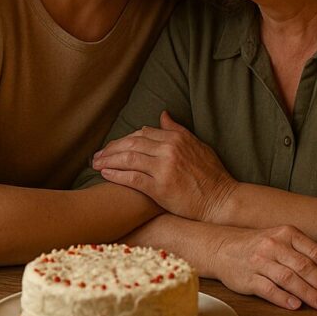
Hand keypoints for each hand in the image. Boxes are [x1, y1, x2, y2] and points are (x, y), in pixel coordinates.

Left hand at [92, 112, 236, 222]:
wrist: (220, 200)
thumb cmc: (212, 175)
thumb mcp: (198, 145)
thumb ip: (178, 130)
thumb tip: (163, 114)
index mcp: (177, 138)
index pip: (143, 132)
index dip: (125, 139)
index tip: (113, 146)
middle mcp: (169, 149)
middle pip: (131, 143)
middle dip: (111, 148)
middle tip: (97, 155)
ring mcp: (164, 168)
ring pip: (128, 158)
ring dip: (108, 160)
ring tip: (96, 164)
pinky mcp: (159, 187)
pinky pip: (131, 178)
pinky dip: (115, 175)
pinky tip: (105, 175)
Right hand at [213, 225, 316, 311]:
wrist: (222, 247)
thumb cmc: (259, 246)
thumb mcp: (282, 239)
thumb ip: (303, 252)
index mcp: (288, 233)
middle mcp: (275, 245)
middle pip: (306, 267)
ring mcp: (260, 261)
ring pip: (289, 278)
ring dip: (309, 294)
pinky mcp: (248, 277)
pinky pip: (268, 288)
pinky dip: (283, 298)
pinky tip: (296, 306)